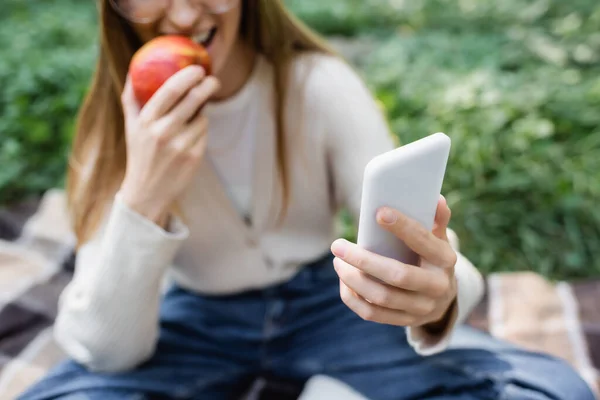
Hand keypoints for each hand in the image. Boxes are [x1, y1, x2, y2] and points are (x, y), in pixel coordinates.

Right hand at [119, 65, 220, 224]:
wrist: (146, 192)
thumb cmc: (140, 153)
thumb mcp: (130, 126)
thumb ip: (131, 98)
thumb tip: (134, 68)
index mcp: (146, 121)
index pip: (170, 90)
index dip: (188, 75)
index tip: (198, 68)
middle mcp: (163, 132)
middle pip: (193, 100)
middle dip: (207, 86)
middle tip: (213, 80)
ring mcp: (180, 146)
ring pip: (202, 118)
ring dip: (201, 114)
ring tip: (191, 120)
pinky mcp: (194, 157)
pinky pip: (204, 134)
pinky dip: (201, 132)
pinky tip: (191, 138)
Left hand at [330, 196, 457, 331]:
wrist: (444, 298)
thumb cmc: (433, 258)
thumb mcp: (440, 239)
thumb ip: (436, 220)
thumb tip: (436, 199)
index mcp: (445, 260)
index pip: (423, 242)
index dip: (402, 227)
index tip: (378, 213)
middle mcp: (436, 287)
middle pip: (397, 275)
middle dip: (363, 260)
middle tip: (337, 245)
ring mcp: (421, 308)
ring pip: (381, 297)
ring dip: (353, 279)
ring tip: (337, 261)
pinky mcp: (405, 320)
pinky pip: (372, 313)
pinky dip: (352, 298)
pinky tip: (343, 281)